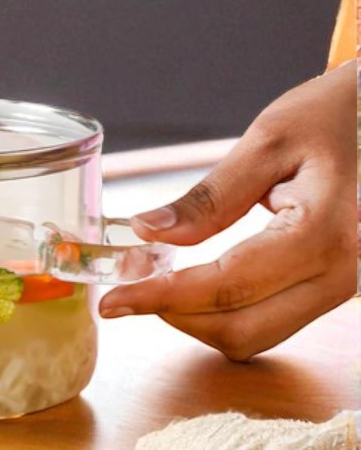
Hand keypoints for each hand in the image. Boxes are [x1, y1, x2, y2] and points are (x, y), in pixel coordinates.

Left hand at [99, 62, 356, 358]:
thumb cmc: (342, 114)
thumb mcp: (270, 139)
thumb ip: (210, 196)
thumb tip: (148, 232)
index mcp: (325, 232)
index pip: (226, 286)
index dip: (160, 298)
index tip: (111, 301)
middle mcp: (344, 272)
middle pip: (241, 330)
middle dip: (175, 316)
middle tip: (129, 288)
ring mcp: (346, 286)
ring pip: (256, 336)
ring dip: (199, 320)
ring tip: (159, 282)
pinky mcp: (337, 287)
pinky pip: (273, 322)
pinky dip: (227, 314)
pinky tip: (198, 284)